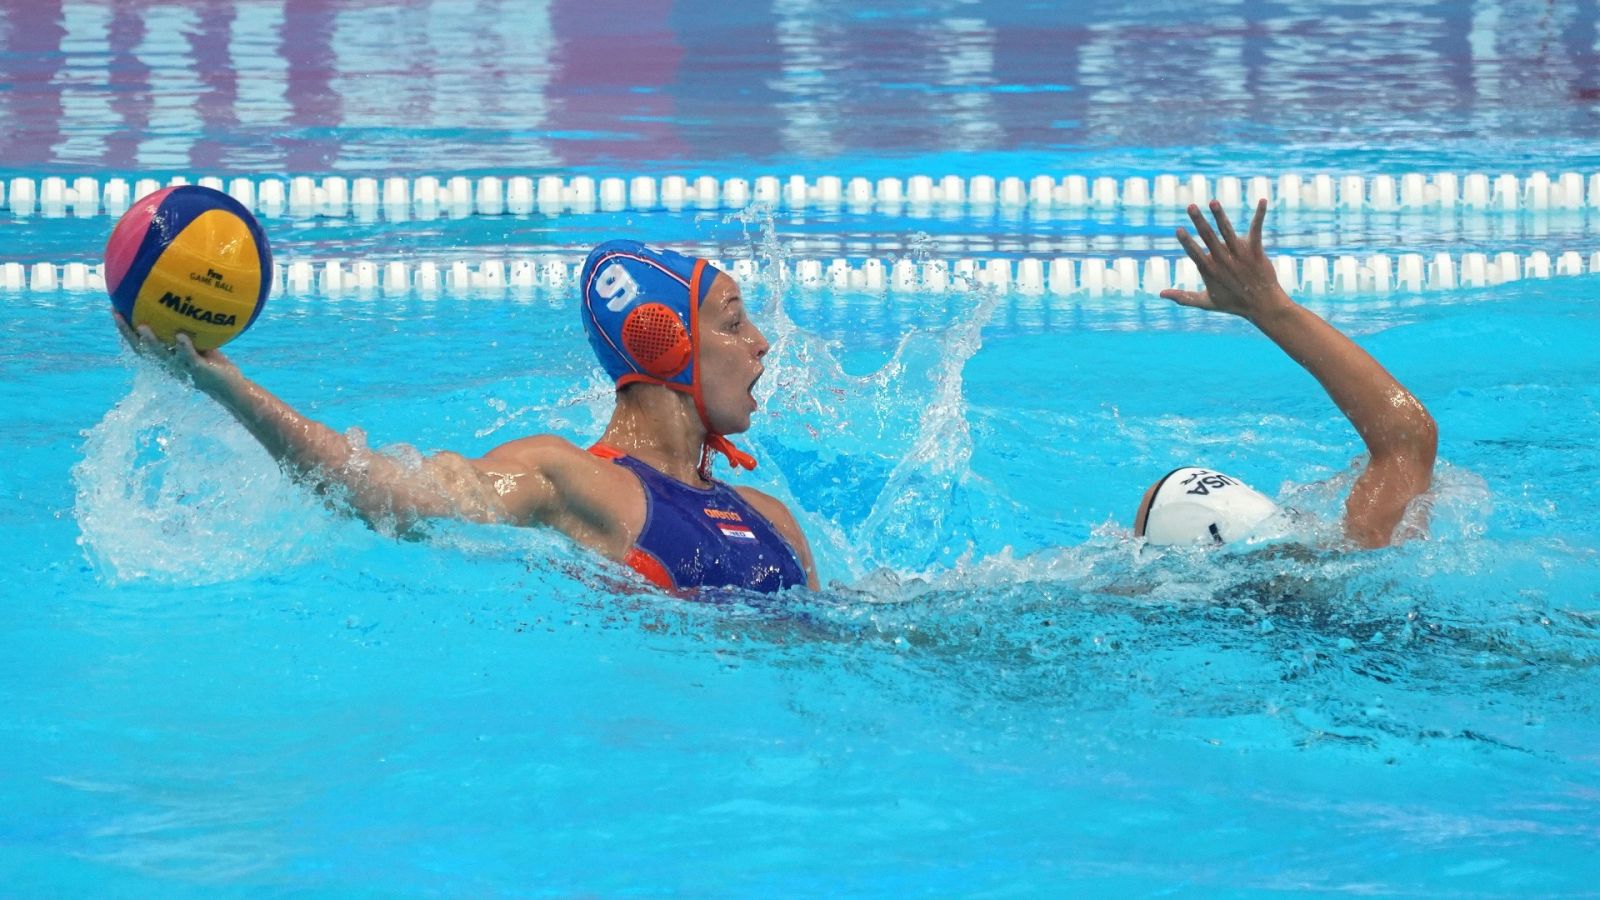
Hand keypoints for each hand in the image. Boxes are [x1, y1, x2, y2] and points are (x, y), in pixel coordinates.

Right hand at [112, 311, 239, 396]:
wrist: (232, 388)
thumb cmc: (215, 365)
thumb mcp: (201, 344)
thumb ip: (192, 330)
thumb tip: (188, 303)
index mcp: (166, 358)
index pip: (140, 344)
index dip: (126, 330)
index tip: (115, 311)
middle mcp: (169, 365)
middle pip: (142, 349)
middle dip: (127, 333)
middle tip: (117, 314)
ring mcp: (182, 369)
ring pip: (161, 355)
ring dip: (151, 342)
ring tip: (142, 327)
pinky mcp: (198, 372)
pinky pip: (189, 358)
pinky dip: (184, 347)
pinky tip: (180, 335)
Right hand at [1159, 199, 1292, 320]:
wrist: (1262, 306)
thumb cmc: (1233, 303)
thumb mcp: (1206, 302)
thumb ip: (1182, 297)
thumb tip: (1160, 294)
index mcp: (1210, 271)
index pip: (1195, 253)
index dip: (1186, 241)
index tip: (1179, 229)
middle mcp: (1223, 261)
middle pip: (1208, 237)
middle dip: (1199, 221)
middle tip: (1190, 206)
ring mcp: (1240, 255)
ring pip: (1227, 231)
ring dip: (1220, 215)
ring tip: (1213, 202)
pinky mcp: (1256, 251)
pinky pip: (1257, 230)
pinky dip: (1260, 215)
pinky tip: (1262, 200)